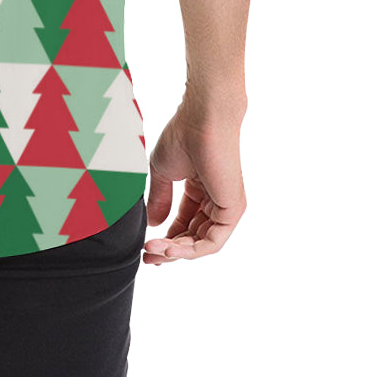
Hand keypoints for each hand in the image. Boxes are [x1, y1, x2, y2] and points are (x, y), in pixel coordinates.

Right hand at [143, 96, 246, 265]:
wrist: (201, 119)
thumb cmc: (183, 135)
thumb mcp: (163, 172)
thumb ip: (159, 199)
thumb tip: (153, 224)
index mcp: (201, 192)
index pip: (185, 225)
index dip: (166, 240)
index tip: (146, 248)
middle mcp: (216, 202)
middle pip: (193, 238)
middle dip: (169, 251)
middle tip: (148, 257)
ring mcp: (226, 207)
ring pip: (202, 244)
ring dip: (176, 252)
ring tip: (152, 251)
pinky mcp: (232, 210)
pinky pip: (212, 242)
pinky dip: (189, 249)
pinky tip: (168, 247)